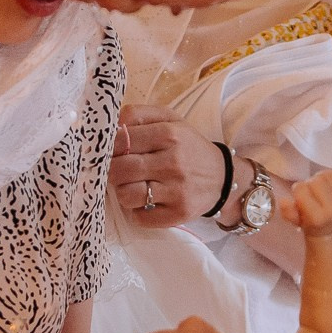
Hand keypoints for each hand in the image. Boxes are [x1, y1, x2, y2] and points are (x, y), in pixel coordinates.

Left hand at [110, 106, 229, 228]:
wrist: (223, 177)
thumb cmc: (188, 147)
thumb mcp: (170, 120)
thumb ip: (139, 115)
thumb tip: (111, 126)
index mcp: (169, 134)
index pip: (120, 141)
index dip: (109, 148)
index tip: (111, 152)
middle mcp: (173, 162)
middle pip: (119, 170)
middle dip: (113, 171)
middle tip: (120, 171)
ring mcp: (177, 190)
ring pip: (126, 195)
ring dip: (124, 192)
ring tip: (134, 186)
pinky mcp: (178, 213)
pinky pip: (140, 218)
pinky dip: (138, 212)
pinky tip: (147, 202)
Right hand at [281, 171, 331, 231]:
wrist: (330, 226)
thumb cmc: (309, 221)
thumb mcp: (295, 219)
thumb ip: (288, 211)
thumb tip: (283, 201)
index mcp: (317, 218)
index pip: (301, 190)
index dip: (297, 189)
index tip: (299, 195)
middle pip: (316, 180)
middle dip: (309, 182)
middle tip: (309, 190)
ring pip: (327, 174)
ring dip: (320, 178)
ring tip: (318, 187)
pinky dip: (330, 175)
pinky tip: (328, 184)